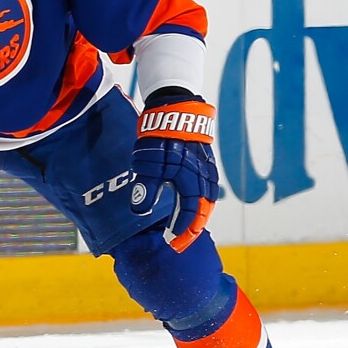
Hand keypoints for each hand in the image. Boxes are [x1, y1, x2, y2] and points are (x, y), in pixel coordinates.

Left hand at [127, 94, 218, 250]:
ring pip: (207, 198)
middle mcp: (204, 176)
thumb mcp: (148, 164)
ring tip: (188, 227)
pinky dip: (202, 199)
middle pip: (202, 209)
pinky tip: (195, 202)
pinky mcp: (205, 158)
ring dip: (198, 215)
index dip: (182, 230)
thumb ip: (147, 189)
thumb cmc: (160, 135)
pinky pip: (207, 185)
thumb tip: (140, 212)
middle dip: (191, 228)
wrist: (175, 104)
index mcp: (191, 180)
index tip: (172, 243)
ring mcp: (207, 166)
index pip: (190, 213)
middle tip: (180, 242)